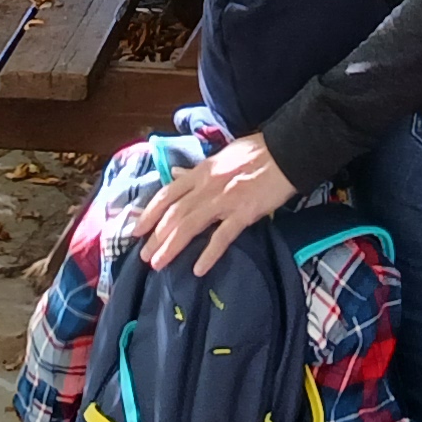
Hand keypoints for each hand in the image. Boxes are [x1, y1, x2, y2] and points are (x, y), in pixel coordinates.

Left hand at [122, 132, 296, 274]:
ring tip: (159, 264)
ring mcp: (225, 200)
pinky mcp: (244, 213)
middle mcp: (207, 186)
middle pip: (174, 214)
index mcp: (201, 171)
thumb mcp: (220, 156)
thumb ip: (196, 171)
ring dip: (172, 246)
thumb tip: (174, 174)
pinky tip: (198, 269)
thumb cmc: (255, 152)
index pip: (168, 194)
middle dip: (156, 236)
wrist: (285, 151)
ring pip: (190, 225)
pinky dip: (209, 254)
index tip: (136, 230)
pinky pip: (222, 237)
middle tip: (144, 257)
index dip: (149, 212)